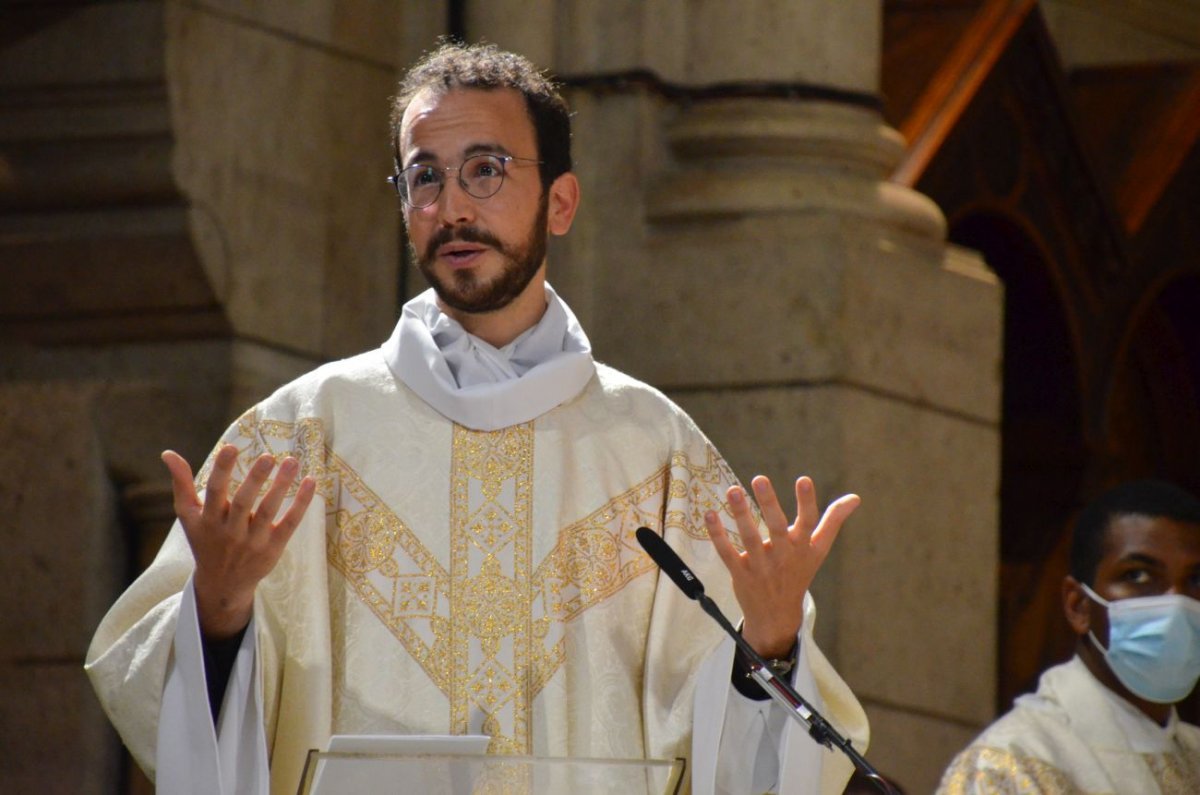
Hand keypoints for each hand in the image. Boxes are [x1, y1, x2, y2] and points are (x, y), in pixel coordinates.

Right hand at [162, 444, 315, 638]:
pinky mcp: (273, 547)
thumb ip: (181, 484)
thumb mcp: (188, 516)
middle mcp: (230, 531)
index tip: (231, 447)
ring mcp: (253, 540)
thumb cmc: (206, 541)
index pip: (215, 492)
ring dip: (281, 486)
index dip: (221, 470)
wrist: (222, 584)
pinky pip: (290, 524)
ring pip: (268, 511)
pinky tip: (311, 482)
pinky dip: (301, 504)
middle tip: (268, 456)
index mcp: (209, 520)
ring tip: (292, 461)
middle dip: (255, 478)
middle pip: (244, 502)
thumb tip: (167, 453)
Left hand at [705, 475, 858, 657]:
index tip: (803, 479)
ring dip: (741, 514)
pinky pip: (727, 552)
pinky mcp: (740, 573)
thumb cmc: (799, 572)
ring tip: (732, 490)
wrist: (777, 614)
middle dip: (768, 504)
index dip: (807, 501)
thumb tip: (856, 498)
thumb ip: (833, 521)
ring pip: (750, 538)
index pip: (808, 522)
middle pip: (776, 527)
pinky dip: (717, 535)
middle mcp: (783, 555)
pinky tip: (710, 514)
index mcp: (803, 547)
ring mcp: (761, 565)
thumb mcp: (819, 549)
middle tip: (759, 479)